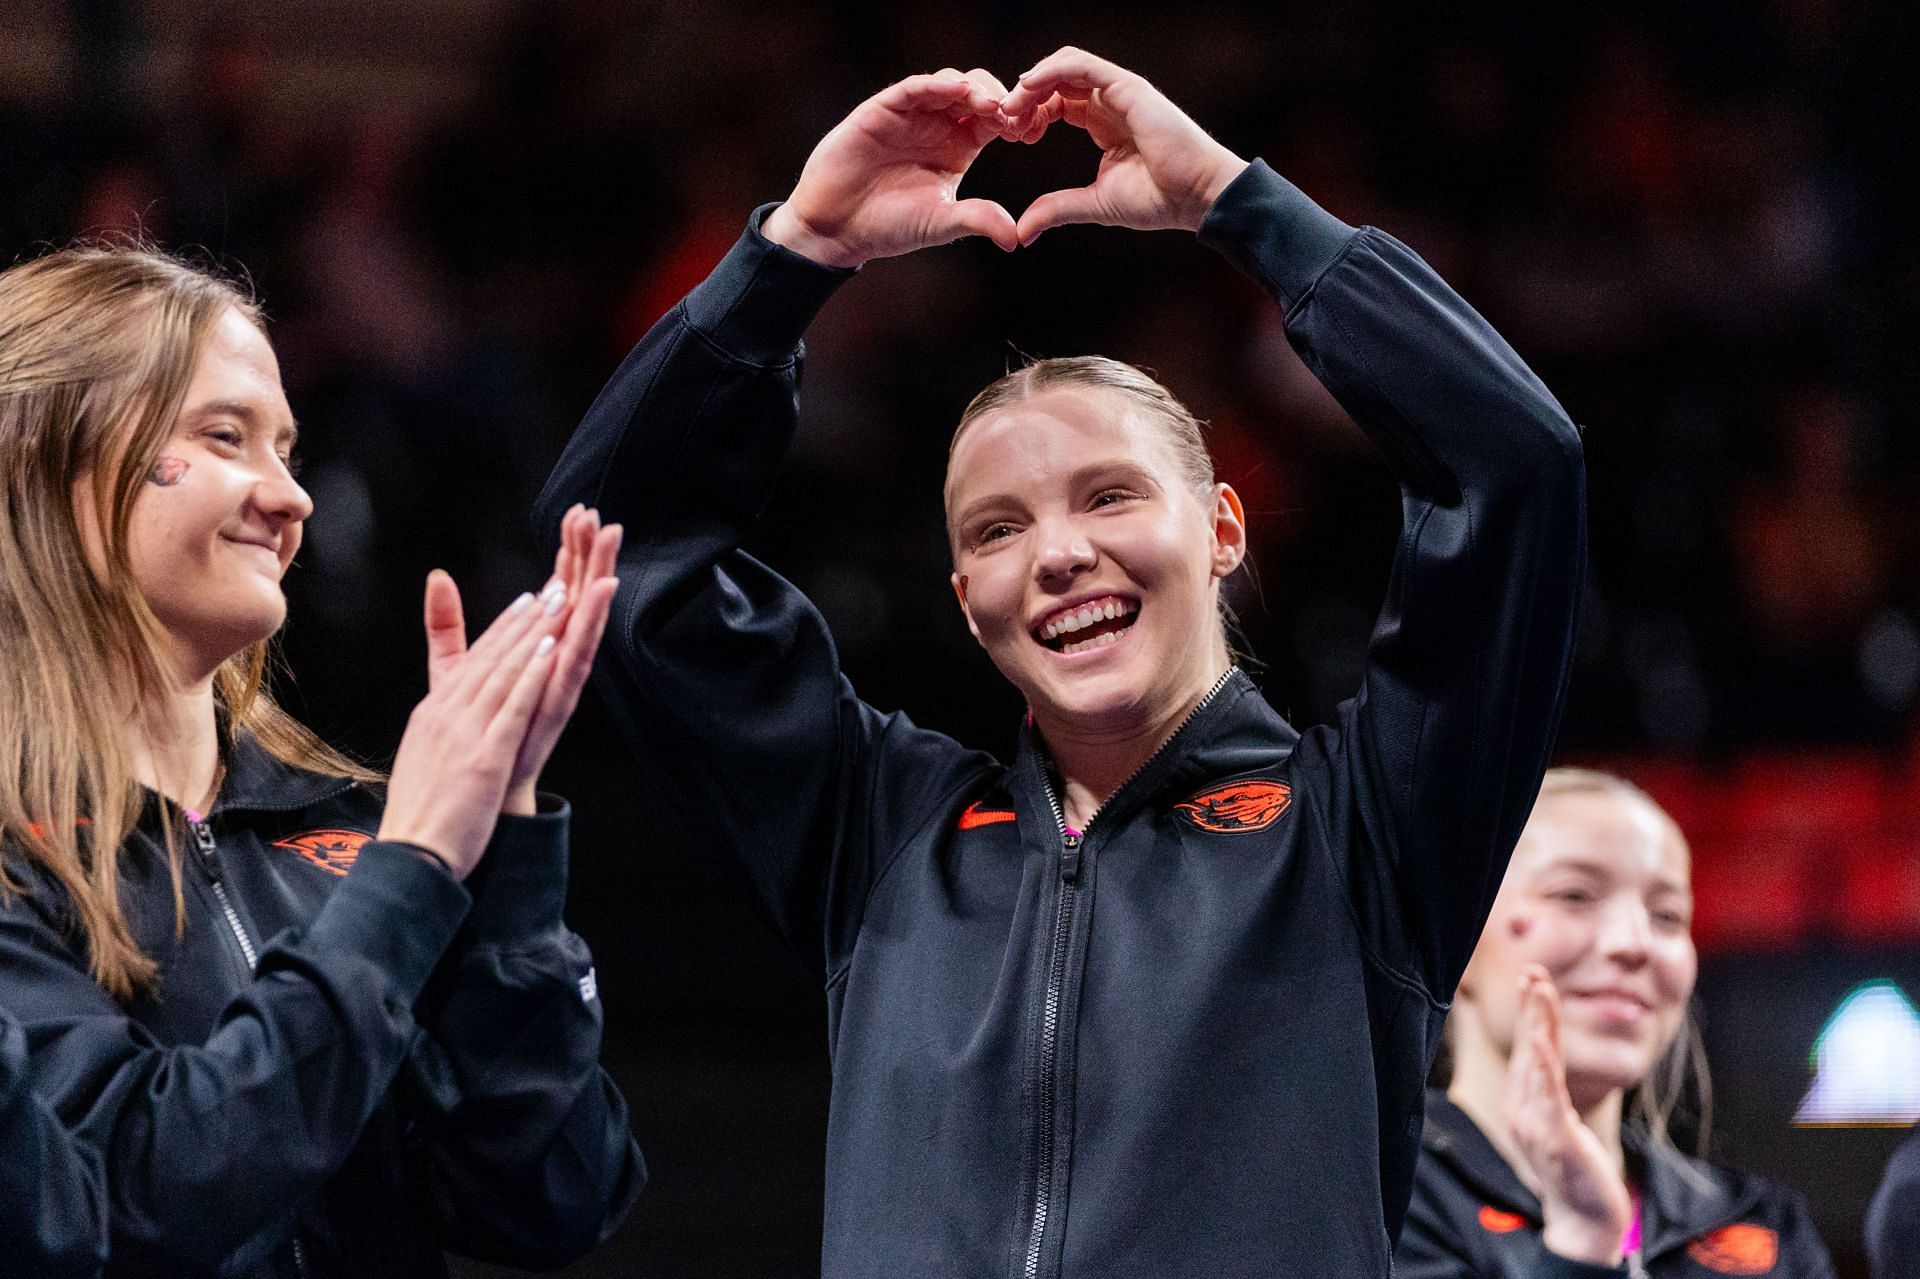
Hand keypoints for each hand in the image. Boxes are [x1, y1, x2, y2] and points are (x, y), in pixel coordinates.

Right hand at [379, 572, 565, 879]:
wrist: (412, 857)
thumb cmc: (423, 816)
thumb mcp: (426, 759)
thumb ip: (441, 726)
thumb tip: (445, 711)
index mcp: (432, 715)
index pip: (471, 661)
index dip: (502, 629)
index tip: (527, 601)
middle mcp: (445, 715)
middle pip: (489, 657)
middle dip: (524, 619)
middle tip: (551, 586)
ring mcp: (463, 733)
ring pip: (503, 671)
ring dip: (532, 632)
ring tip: (558, 601)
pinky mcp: (484, 756)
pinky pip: (512, 706)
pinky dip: (531, 673)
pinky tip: (550, 648)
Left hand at [423, 505, 621, 816]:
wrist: (476, 804)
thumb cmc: (474, 745)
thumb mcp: (453, 671)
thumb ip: (449, 625)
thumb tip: (438, 576)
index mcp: (534, 655)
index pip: (554, 592)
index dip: (566, 553)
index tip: (577, 513)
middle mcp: (552, 667)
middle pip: (575, 600)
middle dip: (588, 557)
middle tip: (600, 516)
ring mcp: (557, 687)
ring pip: (582, 622)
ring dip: (598, 582)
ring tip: (610, 544)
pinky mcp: (555, 708)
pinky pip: (575, 661)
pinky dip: (587, 628)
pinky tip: (597, 595)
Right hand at [761, 69, 1018, 267]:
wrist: (837, 227)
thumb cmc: (889, 226)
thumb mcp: (940, 223)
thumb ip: (976, 220)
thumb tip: (1014, 238)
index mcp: (959, 147)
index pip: (995, 120)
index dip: (1015, 119)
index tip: (1031, 132)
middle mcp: (938, 125)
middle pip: (979, 93)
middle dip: (1001, 99)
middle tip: (1016, 116)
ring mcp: (911, 113)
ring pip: (950, 83)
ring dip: (975, 89)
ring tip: (992, 106)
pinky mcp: (884, 109)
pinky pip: (915, 88)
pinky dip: (937, 86)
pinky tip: (958, 91)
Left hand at [998, 47, 1248, 242]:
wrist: (1197, 196)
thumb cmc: (1158, 200)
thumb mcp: (1094, 203)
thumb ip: (1057, 208)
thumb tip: (1021, 232)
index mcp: (1102, 122)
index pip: (1056, 103)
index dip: (1029, 113)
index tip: (1011, 136)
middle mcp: (1110, 101)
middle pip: (1055, 81)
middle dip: (1024, 97)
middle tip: (1003, 120)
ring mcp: (1120, 90)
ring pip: (1065, 66)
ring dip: (1032, 82)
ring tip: (1011, 106)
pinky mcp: (1128, 87)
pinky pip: (1082, 65)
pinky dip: (1051, 71)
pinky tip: (1028, 87)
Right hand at [1504, 967, 1634, 1264]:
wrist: (1584, 1220)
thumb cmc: (1575, 1170)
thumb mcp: (1561, 1119)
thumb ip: (1551, 1085)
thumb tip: (1544, 1048)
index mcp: (1524, 1102)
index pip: (1528, 1047)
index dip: (1531, 1011)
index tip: (1534, 975)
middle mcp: (1521, 1109)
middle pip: (1528, 1048)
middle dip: (1530, 1007)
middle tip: (1533, 971)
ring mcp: (1535, 1125)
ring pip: (1536, 1066)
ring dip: (1536, 1025)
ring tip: (1538, 992)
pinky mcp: (1555, 1139)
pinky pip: (1548, 1098)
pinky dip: (1543, 1067)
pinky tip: (1542, 1042)